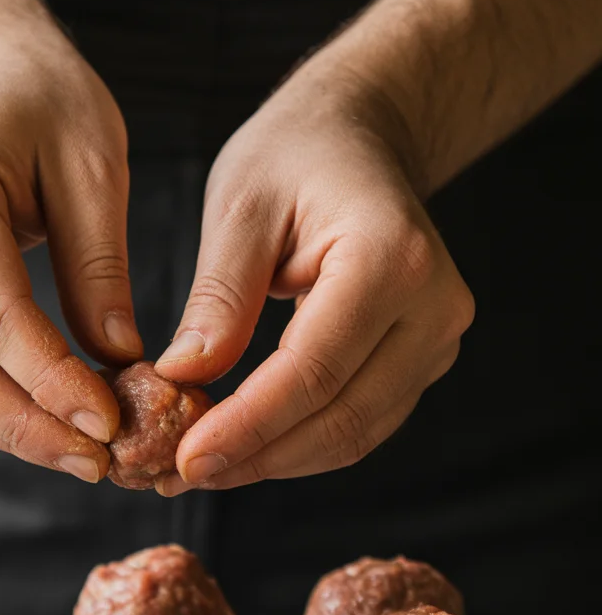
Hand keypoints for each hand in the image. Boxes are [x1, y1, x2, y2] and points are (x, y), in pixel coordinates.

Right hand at [0, 0, 142, 482]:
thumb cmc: (38, 97)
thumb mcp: (92, 160)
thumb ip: (99, 263)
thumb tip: (120, 361)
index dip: (52, 382)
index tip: (111, 424)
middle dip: (28, 427)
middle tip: (99, 462)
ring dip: (5, 432)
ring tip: (78, 459)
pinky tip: (40, 428)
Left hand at [155, 63, 474, 494]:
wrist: (360, 139)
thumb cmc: (296, 156)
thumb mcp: (240, 207)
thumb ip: (218, 297)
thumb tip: (183, 379)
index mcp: (390, 259)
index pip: (314, 371)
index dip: (248, 426)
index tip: (187, 459)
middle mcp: (432, 308)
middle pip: (341, 416)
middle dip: (257, 457)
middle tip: (179, 475)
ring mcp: (436, 339)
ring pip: (353, 433)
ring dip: (275, 462)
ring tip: (201, 470)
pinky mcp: (420, 360)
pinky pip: (359, 422)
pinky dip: (299, 444)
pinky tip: (244, 449)